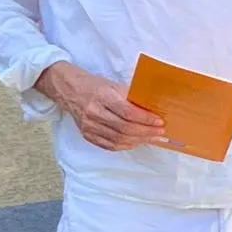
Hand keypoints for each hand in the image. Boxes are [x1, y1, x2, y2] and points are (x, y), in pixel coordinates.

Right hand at [35, 61, 166, 151]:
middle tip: (160, 132)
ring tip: (152, 138)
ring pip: (118, 139)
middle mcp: (94, 112)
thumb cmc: (97, 87)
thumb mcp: (115, 86)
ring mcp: (89, 126)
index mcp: (102, 96)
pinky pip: (110, 145)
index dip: (145, 119)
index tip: (159, 121)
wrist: (71, 91)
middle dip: (146, 132)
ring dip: (139, 140)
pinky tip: (136, 142)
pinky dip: (126, 145)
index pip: (127, 112)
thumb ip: (132, 98)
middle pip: (124, 128)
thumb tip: (154, 111)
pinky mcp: (87, 135)